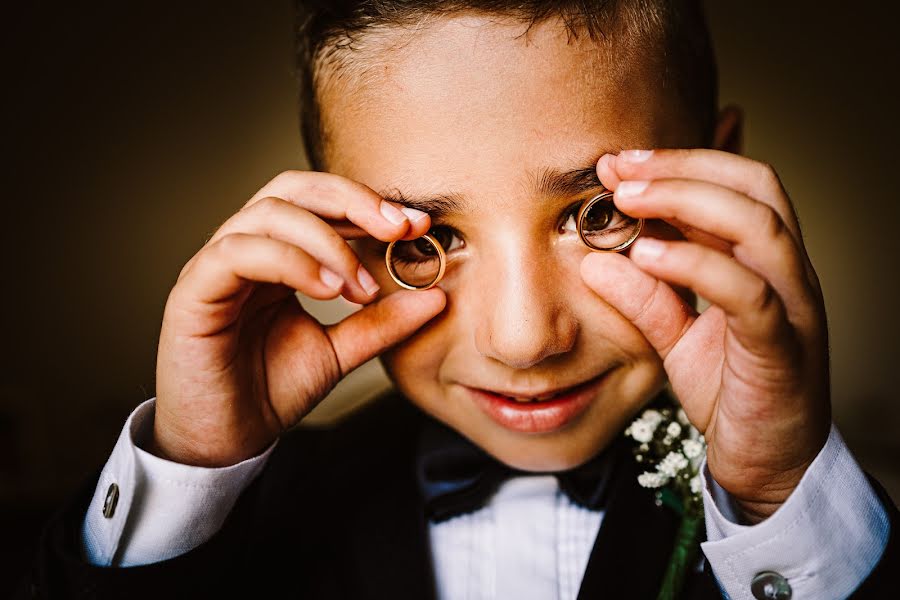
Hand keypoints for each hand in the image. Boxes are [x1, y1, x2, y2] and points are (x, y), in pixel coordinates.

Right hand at [153, 171, 445, 466]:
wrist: (225, 441)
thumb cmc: (269, 390)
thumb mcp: (339, 352)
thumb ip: (381, 322)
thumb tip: (436, 297)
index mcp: (277, 255)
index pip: (320, 202)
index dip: (369, 205)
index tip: (417, 225)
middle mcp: (245, 249)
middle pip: (293, 188)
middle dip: (351, 201)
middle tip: (396, 229)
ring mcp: (215, 266)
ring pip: (269, 214)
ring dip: (326, 241)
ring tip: (360, 285)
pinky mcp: (193, 292)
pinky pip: (237, 253)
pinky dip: (289, 261)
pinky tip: (326, 289)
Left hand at [582, 149, 830, 521]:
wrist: (768, 463)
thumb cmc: (729, 390)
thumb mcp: (675, 337)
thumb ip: (644, 297)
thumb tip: (594, 260)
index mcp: (764, 261)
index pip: (735, 184)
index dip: (677, 162)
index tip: (616, 162)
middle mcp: (787, 272)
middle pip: (754, 186)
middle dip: (681, 166)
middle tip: (617, 167)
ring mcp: (793, 307)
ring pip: (759, 227)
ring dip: (687, 201)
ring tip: (626, 200)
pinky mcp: (782, 349)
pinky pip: (748, 294)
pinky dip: (695, 266)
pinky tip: (645, 256)